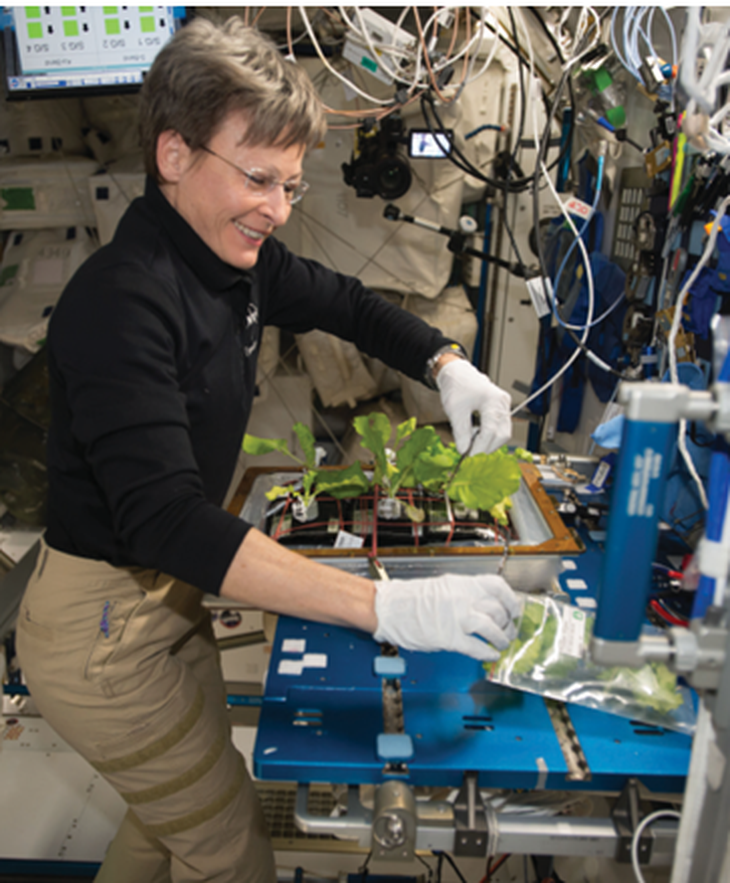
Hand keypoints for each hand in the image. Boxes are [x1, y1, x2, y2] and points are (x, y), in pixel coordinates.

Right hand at [373, 574, 519, 660]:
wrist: (388, 608)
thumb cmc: (409, 599)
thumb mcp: (442, 587)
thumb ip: (464, 594)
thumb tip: (483, 605)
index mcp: (461, 584)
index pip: (497, 587)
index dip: (510, 600)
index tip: (514, 609)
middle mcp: (462, 599)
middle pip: (498, 610)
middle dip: (508, 624)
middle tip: (508, 631)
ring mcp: (457, 618)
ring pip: (492, 629)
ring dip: (501, 639)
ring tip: (502, 645)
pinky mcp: (449, 638)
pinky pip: (476, 647)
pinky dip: (487, 653)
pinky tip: (490, 655)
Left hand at [436, 359, 511, 454]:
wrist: (457, 373)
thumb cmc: (456, 386)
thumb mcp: (455, 410)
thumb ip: (461, 432)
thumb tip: (464, 450)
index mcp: (493, 400)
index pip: (491, 431)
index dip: (480, 447)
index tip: (468, 457)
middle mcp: (503, 403)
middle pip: (502, 435)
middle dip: (486, 447)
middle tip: (470, 453)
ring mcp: (504, 406)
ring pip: (503, 433)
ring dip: (488, 442)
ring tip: (470, 441)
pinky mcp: (501, 409)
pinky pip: (500, 428)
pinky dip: (489, 435)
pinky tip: (475, 434)